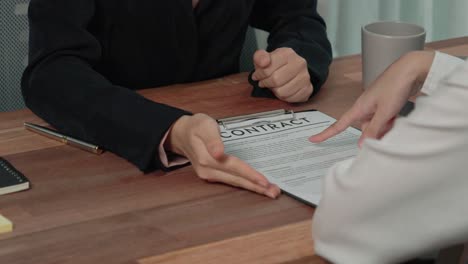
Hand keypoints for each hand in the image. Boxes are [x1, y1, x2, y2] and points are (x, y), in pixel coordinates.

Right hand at [166, 113, 280, 198]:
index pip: (233, 168)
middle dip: (256, 187)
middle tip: (274, 192)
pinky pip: (232, 181)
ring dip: (253, 188)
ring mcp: (209, 175)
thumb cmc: (195, 127)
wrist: (181, 134)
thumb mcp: (203, 125)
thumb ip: (212, 139)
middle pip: (236, 180)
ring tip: (270, 192)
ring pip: (235, 183)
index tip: (264, 181)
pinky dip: (245, 184)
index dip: (249, 175)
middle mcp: (208, 170)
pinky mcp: (213, 175)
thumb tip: (219, 153)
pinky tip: (257, 186)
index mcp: (207, 158)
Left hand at [252, 48, 312, 102]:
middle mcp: (299, 64)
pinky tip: (282, 90)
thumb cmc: (276, 64)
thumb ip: (260, 57)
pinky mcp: (308, 89)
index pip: (268, 69)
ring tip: (274, 86)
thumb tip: (263, 63)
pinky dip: (283, 97)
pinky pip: (290, 99)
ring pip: (282, 92)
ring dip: (274, 91)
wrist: (293, 68)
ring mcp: (305, 77)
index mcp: (287, 53)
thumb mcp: (264, 57)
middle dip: (266, 84)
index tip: (257, 76)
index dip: (259, 75)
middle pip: (276, 81)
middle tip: (264, 82)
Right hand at [310, 51, 434, 145]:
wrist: (411, 68)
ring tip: (398, 120)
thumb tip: (361, 145)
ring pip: (377, 124)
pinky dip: (392, 122)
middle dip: (376, 133)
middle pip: (365, 128)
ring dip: (386, 127)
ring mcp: (376, 104)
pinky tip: (400, 118)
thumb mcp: (385, 112)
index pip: (339, 124)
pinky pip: (385, 119)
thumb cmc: (396, 85)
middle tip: (388, 128)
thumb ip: (374, 129)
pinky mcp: (386, 103)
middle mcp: (366, 106)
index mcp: (360, 107)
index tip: (313, 139)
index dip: (326, 133)